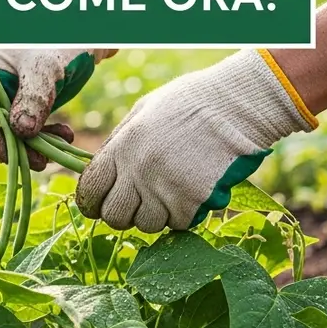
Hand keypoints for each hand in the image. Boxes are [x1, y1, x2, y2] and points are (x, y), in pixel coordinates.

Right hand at [0, 48, 115, 169]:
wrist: (93, 26)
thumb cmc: (63, 36)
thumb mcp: (46, 67)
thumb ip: (33, 98)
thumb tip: (21, 133)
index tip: (9, 154)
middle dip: (14, 146)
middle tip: (39, 161)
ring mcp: (13, 92)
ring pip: (13, 128)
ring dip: (34, 144)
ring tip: (57, 151)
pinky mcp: (32, 99)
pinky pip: (32, 125)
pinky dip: (47, 135)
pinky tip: (66, 136)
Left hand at [76, 49, 316, 232]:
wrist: (237, 104)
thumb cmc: (189, 103)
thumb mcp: (142, 112)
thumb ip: (118, 143)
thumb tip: (100, 169)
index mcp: (121, 147)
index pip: (90, 190)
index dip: (91, 203)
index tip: (98, 206)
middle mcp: (138, 171)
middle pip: (114, 216)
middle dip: (122, 214)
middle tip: (137, 204)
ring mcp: (165, 188)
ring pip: (146, 225)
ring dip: (155, 216)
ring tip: (169, 194)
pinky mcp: (193, 201)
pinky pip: (177, 224)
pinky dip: (182, 215)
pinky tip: (190, 194)